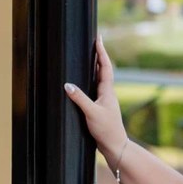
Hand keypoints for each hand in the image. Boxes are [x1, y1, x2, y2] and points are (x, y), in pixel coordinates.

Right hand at [63, 36, 127, 165]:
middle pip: (104, 69)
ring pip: (101, 78)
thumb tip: (67, 85)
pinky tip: (87, 81)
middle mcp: (107, 93)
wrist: (115, 146)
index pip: (105, 66)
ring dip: (96, 66)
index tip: (98, 38)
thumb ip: (80, 99)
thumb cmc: (106, 130)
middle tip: (94, 41)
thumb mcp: (91, 113)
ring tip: (91, 55)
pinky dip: (93, 79)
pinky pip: (96, 87)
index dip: (101, 51)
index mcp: (107, 91)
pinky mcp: (101, 107)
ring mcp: (105, 100)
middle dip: (99, 55)